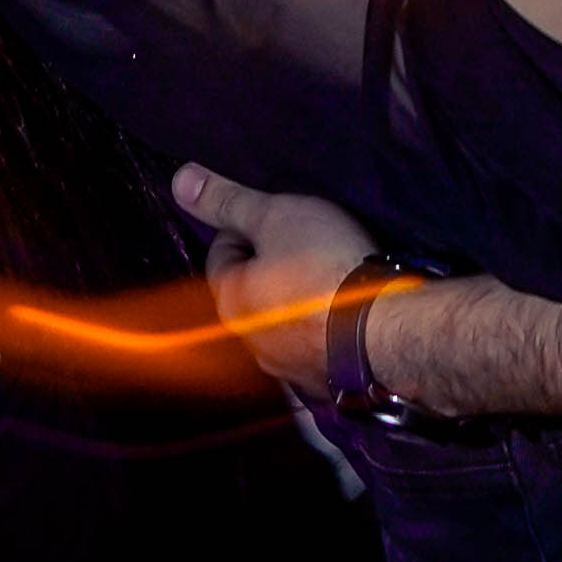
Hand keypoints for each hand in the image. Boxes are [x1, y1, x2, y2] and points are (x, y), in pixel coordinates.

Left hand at [167, 164, 374, 388]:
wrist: (380, 327)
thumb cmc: (324, 264)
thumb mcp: (275, 215)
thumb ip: (228, 200)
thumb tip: (181, 180)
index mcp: (229, 301)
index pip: (221, 253)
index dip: (245, 227)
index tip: (275, 216)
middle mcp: (247, 341)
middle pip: (249, 290)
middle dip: (269, 266)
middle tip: (303, 241)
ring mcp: (285, 367)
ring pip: (279, 321)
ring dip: (293, 300)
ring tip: (326, 273)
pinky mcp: (320, 381)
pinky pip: (311, 346)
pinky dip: (319, 327)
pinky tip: (343, 309)